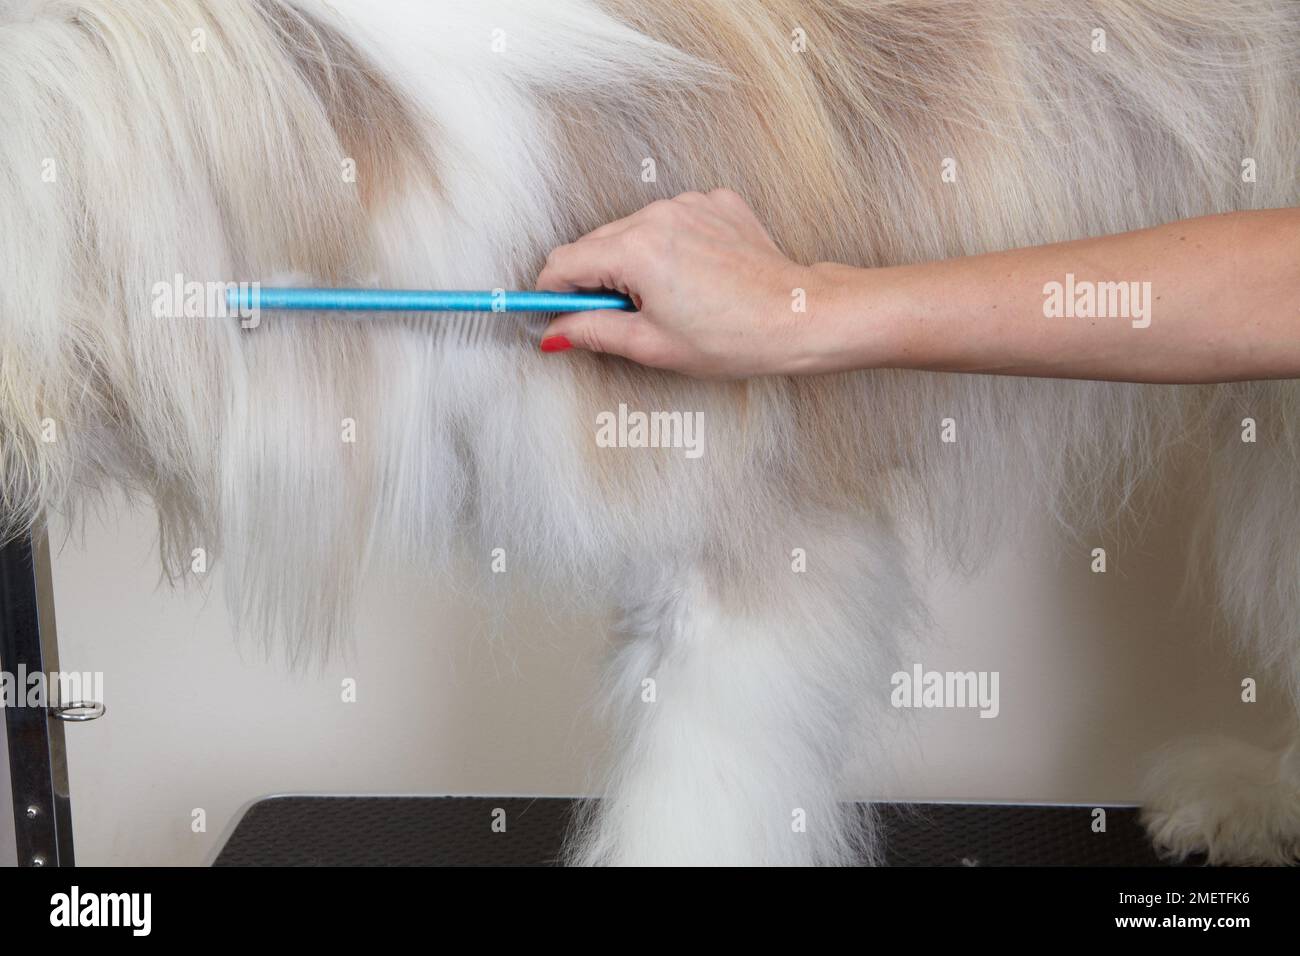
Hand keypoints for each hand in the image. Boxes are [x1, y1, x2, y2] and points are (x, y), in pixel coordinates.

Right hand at [534, 189, 817, 378]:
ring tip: (669, 299)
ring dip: (634, 261)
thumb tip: (554, 332)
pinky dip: (672, 245)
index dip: (552, 293)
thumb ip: (593, 332)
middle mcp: (659, 215)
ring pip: (633, 230)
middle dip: (596, 280)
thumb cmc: (733, 337)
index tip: (554, 312)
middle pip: (596, 244)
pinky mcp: (715, 202)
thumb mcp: (652, 344)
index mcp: (636, 250)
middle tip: (622, 318)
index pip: (564, 263)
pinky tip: (696, 276)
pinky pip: (673, 221)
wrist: (798, 316)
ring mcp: (690, 203)